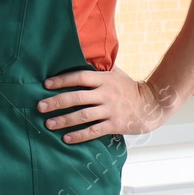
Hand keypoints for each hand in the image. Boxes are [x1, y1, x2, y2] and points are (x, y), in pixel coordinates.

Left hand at [37, 68, 178, 142]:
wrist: (153, 104)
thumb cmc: (129, 87)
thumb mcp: (115, 73)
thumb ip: (99, 67)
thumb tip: (80, 56)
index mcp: (104, 79)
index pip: (79, 77)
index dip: (62, 80)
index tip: (46, 84)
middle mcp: (105, 94)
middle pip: (77, 97)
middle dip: (57, 102)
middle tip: (40, 107)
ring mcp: (110, 110)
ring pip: (83, 115)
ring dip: (64, 120)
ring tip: (49, 124)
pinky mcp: (115, 125)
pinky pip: (94, 131)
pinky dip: (79, 135)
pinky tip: (66, 138)